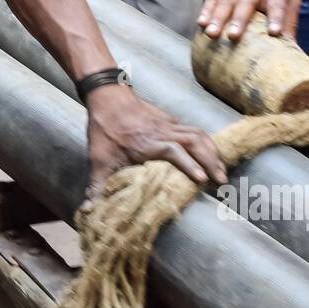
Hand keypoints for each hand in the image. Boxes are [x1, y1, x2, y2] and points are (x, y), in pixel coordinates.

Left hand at [84, 84, 226, 197]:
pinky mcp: (170, 120)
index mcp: (148, 143)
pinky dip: (205, 142)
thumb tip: (86, 211)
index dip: (189, 165)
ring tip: (222, 169)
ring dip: (212, 151)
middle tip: (222, 180)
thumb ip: (96, 186)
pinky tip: (211, 154)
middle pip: (195, 142)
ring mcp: (169, 124)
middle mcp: (163, 132)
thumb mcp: (98, 160)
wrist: (107, 96)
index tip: (201, 179)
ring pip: (198, 134)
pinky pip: (193, 130)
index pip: (174, 152)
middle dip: (210, 160)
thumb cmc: (104, 129)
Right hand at [198, 0, 299, 40]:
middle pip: (245, 7)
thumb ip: (290, 20)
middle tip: (232, 36)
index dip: (276, 19)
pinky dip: (206, 11)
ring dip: (217, 19)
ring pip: (225, 5)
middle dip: (238, 22)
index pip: (277, 7)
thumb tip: (292, 47)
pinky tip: (200, 22)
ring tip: (211, 33)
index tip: (274, 32)